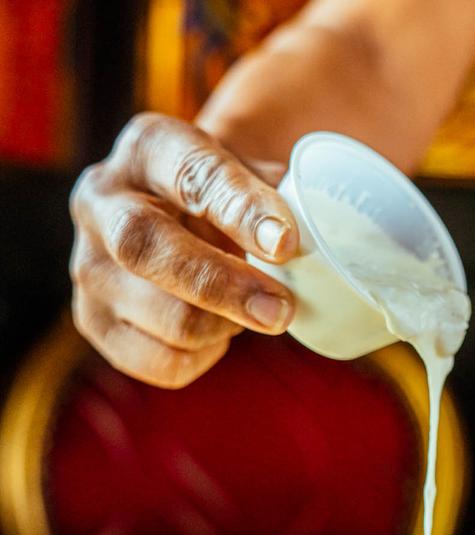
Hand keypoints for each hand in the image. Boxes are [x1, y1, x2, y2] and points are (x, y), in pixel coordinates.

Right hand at [69, 112, 298, 387]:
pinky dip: (202, 358)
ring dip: (224, 327)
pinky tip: (217, 335)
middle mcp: (100, 200)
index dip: (241, 211)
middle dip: (224, 287)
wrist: (178, 217)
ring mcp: (87, 265)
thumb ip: (278, 200)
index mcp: (148, 147)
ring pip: (163, 318)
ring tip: (250, 312)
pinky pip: (159, 362)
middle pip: (146, 248)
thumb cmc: (226, 198)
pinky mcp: (93, 321)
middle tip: (281, 311)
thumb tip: (302, 245)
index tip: (287, 243)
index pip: (191, 173)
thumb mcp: (251, 175)